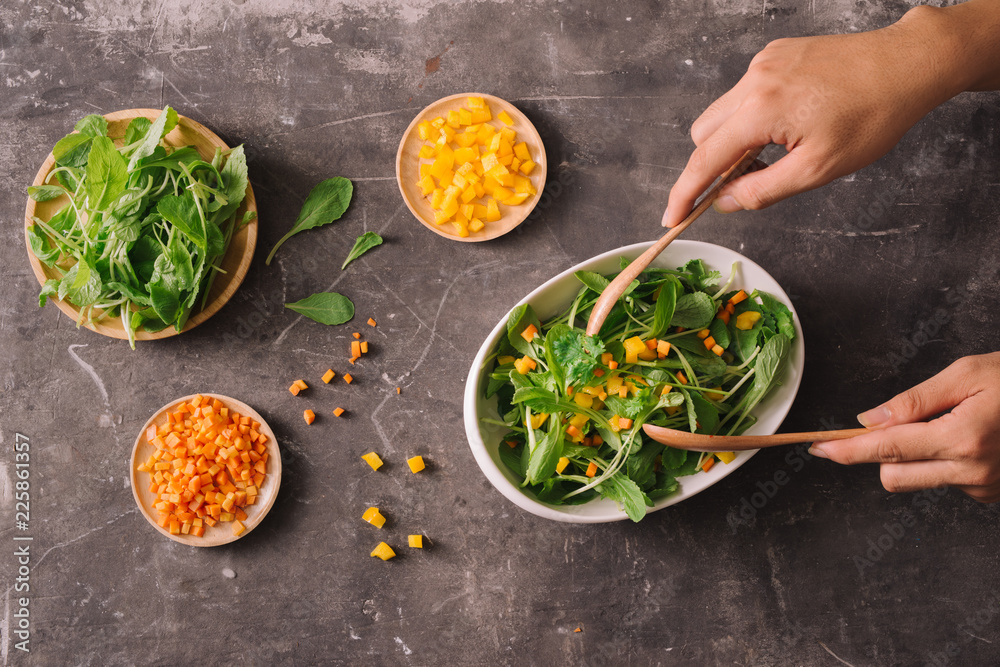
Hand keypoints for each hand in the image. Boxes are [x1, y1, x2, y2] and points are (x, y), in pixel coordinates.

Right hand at [662, 6, 965, 226]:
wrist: (907, 64)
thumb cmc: (872, 116)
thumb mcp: (818, 169)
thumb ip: (763, 190)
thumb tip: (725, 202)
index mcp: (762, 110)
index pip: (705, 160)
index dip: (685, 193)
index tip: (671, 217)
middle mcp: (755, 80)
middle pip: (703, 133)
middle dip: (711, 163)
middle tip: (743, 184)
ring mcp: (764, 62)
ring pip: (723, 112)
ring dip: (734, 139)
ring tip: (775, 153)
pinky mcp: (776, 53)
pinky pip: (746, 92)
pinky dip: (753, 116)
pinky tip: (789, 124)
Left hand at [809, 354, 999, 502]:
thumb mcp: (968, 374)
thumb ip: (914, 401)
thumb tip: (869, 420)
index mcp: (963, 438)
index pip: (886, 449)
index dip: (847, 449)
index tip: (818, 449)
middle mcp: (972, 471)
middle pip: (893, 475)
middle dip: (881, 453)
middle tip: (896, 421)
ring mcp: (984, 488)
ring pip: (919, 479)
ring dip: (917, 456)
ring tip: (952, 423)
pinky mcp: (992, 495)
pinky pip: (947, 481)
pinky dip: (945, 462)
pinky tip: (972, 437)